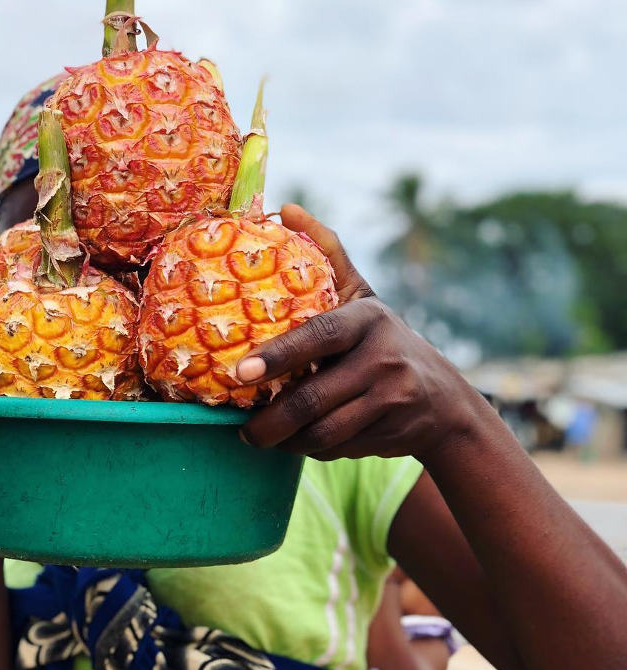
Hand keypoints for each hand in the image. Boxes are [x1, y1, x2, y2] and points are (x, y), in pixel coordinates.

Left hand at [236, 206, 479, 462]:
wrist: (443, 401)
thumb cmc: (383, 341)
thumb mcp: (362, 298)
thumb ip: (328, 255)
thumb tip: (288, 208)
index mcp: (367, 318)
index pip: (319, 336)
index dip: (278, 355)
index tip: (239, 372)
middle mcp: (383, 356)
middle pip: (313, 398)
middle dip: (268, 422)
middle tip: (241, 429)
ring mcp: (391, 396)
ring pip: (322, 431)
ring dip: (285, 441)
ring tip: (261, 436)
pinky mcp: (392, 430)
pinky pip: (336, 447)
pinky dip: (310, 448)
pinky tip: (299, 440)